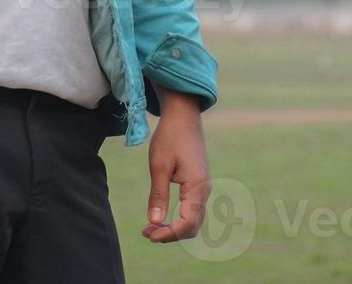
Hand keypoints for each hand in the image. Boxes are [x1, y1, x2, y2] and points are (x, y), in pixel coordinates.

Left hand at [142, 88, 210, 242]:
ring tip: (151, 228)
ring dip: (174, 228)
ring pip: (193, 219)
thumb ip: (158, 195)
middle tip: (146, 233)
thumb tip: (154, 222)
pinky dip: (179, 218)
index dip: (169, 234)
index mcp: (197, 186)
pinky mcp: (199, 184)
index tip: (149, 235)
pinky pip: (192, 209)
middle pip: (193, 226)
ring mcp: (204, 187)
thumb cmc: (170, 138)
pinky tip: (162, 217)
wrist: (183, 117)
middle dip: (171, 234)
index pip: (187, 223)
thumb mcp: (159, 166)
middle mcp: (204, 190)